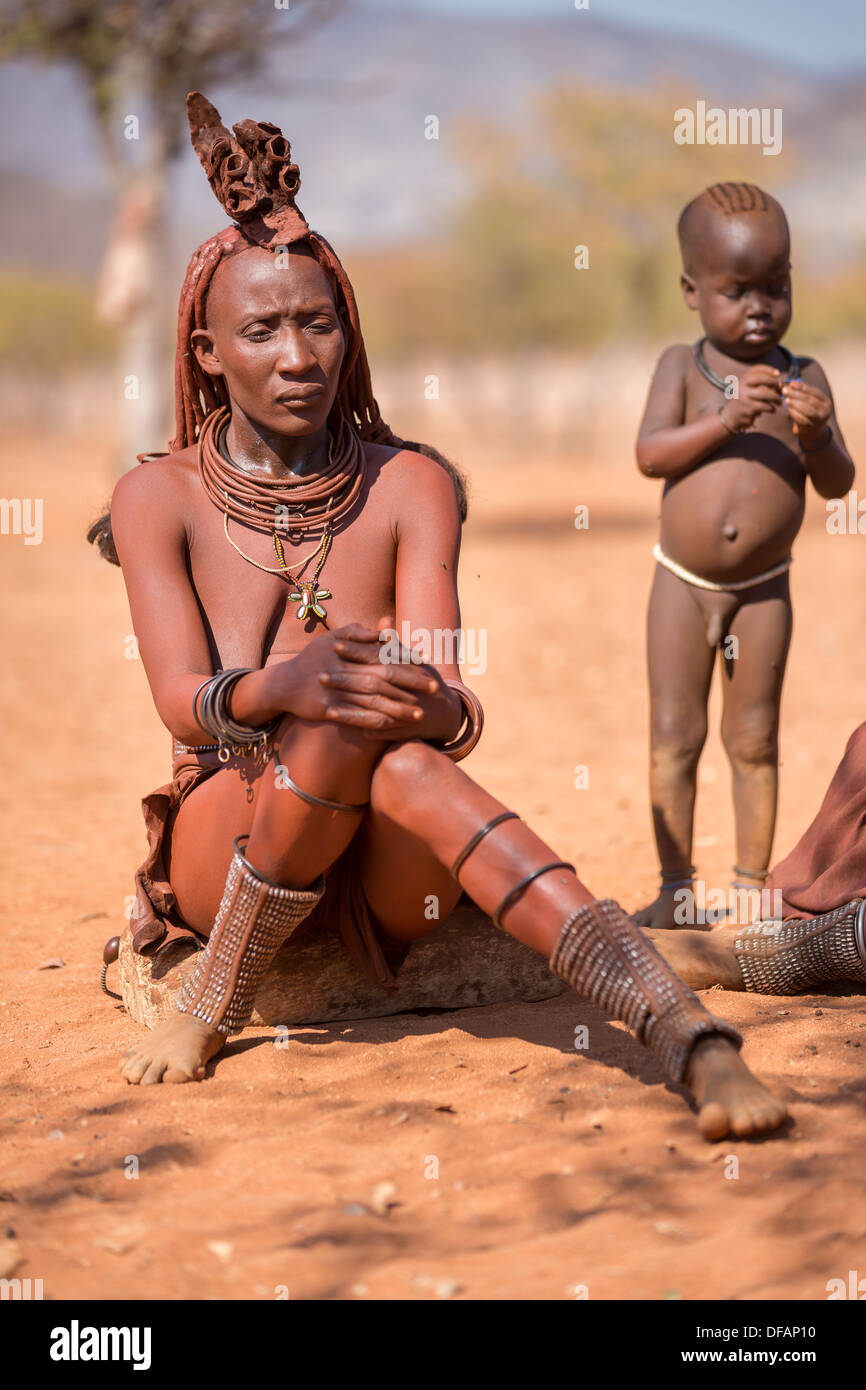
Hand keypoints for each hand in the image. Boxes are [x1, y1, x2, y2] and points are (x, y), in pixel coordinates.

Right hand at [264, 622, 438, 729]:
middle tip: (434, 688)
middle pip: (384, 677)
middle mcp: (344, 670)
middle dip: (411, 683)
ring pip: (374, 700)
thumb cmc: (312, 658)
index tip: (425, 663)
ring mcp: (336, 691)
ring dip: (399, 708)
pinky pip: (356, 717)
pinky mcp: (328, 709)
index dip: (406, 659)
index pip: (383, 654)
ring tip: (420, 714)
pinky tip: (393, 726)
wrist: (284, 684)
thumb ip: (358, 632)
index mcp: (348, 651)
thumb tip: (384, 628)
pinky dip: (375, 721)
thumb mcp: (331, 638)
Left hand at [335, 622, 463, 743]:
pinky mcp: (400, 728)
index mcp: (405, 669)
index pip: (377, 657)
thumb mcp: (412, 661)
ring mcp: (403, 709)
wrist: (445, 712)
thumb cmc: (424, 680)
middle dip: (345, 679)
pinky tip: (338, 720)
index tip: (335, 645)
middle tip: (320, 675)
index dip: (356, 651)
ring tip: (323, 703)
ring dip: (347, 706)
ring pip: (372, 707)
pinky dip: (358, 723)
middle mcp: (404, 688)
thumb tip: (382, 621)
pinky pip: (377, 727)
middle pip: (370, 682)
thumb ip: (393, 643)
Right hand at [720, 365, 782, 431]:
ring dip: (775, 397)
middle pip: (760, 379)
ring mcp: (744, 397)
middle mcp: (741, 386)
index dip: (768, 370)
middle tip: (781, 387)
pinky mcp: (747, 409)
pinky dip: (771, 408)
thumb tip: (781, 385)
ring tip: (779, 402)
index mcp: (742, 380)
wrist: (731, 416)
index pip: (756, 369)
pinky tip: (772, 410)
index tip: (778, 373)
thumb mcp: (750, 390)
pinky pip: (764, 406)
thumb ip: (763, 385)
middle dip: (773, 382)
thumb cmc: (746, 401)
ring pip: (764, 393)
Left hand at [780, 379, 831, 443]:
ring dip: (795, 404)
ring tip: (786, 400)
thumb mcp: (808, 402)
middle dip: (796, 394)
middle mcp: (825, 410)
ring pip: (807, 410)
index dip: (802, 387)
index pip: (814, 391)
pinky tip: (789, 410)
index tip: (791, 383)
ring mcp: (819, 419)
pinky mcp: (812, 427)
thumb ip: (802, 393)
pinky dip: (794, 413)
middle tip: (785, 391)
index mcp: (825, 401)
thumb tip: (791, 383)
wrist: (813, 432)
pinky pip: (802, 419)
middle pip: (810, 400)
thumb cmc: (809, 412)